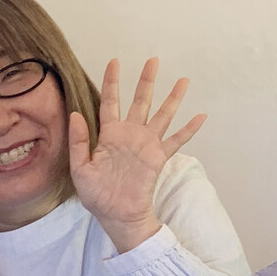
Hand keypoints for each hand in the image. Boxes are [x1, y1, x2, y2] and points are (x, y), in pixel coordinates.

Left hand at [69, 57, 206, 252]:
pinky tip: (201, 116)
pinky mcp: (159, 157)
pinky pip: (177, 140)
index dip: (112, 81)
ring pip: (162, 115)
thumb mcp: (79, 168)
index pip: (111, 101)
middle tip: (153, 60)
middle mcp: (130, 134)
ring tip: (183, 80)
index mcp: (109, 134)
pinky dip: (189, 129)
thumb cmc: (97, 195)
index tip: (115, 61)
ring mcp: (147, 144)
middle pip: (140, 101)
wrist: (117, 215)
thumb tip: (76, 114)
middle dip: (147, 81)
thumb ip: (78, 141)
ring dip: (173, 98)